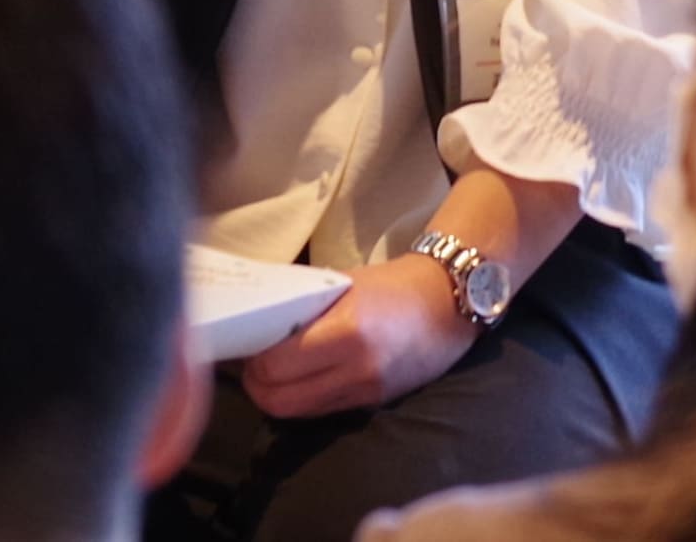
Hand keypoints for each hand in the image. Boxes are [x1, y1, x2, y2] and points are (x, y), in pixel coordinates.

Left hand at [240, 255, 475, 419]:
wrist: (448, 303)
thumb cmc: (391, 285)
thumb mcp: (343, 285)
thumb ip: (303, 307)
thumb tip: (258, 321)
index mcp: (346, 330)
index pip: (277, 364)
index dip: (253, 360)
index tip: (247, 344)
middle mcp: (356, 367)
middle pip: (280, 399)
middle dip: (257, 385)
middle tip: (253, 364)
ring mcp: (365, 390)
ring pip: (298, 411)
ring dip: (277, 395)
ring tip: (273, 373)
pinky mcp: (373, 403)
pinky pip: (322, 411)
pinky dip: (303, 399)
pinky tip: (301, 379)